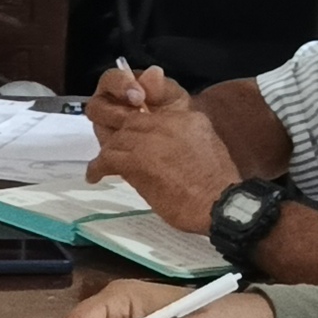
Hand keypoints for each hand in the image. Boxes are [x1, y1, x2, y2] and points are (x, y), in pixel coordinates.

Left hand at [84, 65, 240, 234]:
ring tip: (106, 167)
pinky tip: (95, 176)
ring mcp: (152, 138)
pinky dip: (98, 168)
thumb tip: (166, 150)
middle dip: (120, 138)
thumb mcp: (206, 148)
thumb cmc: (217, 186)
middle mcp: (168, 121)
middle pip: (131, 121)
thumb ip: (184, 141)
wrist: (221, 203)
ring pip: (118, 138)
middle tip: (115, 155)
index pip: (152, 113)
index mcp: (187, 117)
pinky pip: (108, 157)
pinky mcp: (138, 159)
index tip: (134, 141)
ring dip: (110, 154)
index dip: (138, 127)